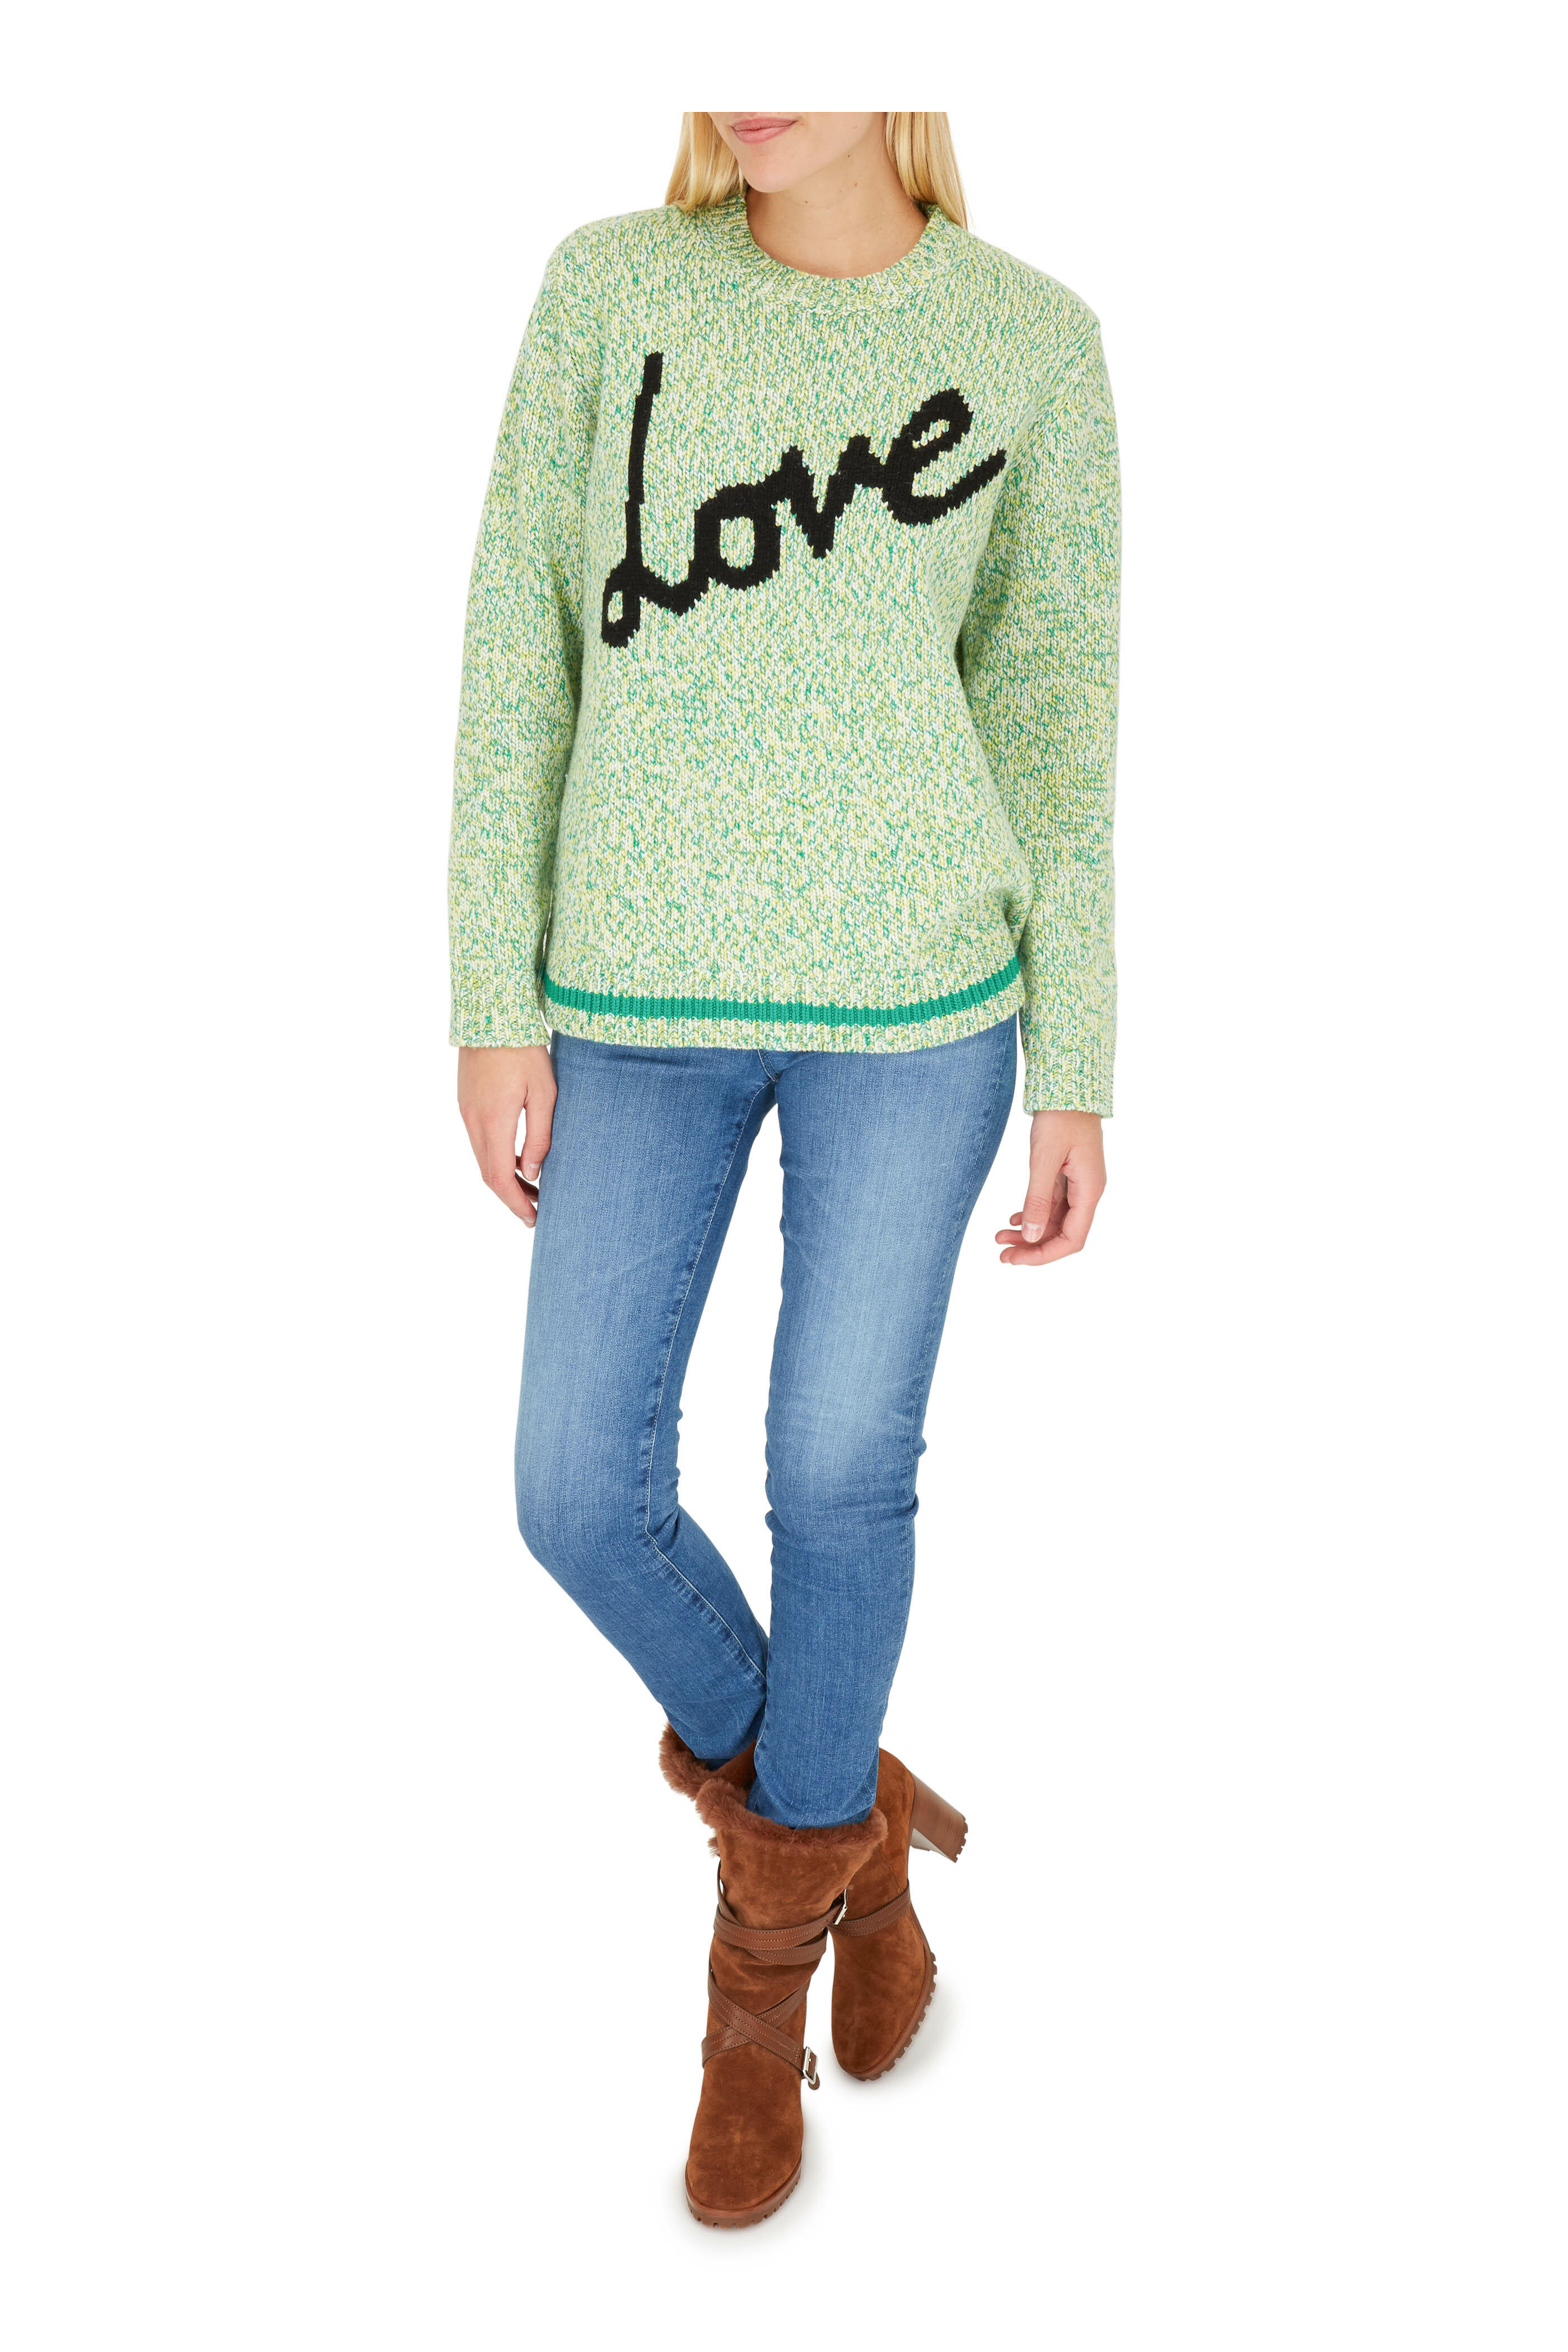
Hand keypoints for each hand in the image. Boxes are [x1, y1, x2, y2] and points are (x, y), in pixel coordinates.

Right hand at [458, 1044, 555, 1225]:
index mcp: (493, 1122)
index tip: (533, 1219)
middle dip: (512, 1196)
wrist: (492, 1014)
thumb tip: (532, 1173)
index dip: (515, 1203)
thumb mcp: (545, 1094)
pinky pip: (479, 1141)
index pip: (499, 1178)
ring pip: (482, 1158)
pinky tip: (517, 1158)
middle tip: (537, 1209)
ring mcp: (465, 1111)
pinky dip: (496, 1158)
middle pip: (488, 1173)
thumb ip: (540, 1137)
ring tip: (533, 1187)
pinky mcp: (465, 1102)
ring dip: (504, 1177)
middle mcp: (473, 1121)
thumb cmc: (525, 1050)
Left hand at [996, 1110, 1105, 1266]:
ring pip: (1055, 1220)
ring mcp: (1078, 1183)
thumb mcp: (1044, 1158)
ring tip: (1000, 1237)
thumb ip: (1038, 1199)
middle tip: (1001, 1255)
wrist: (1068, 1085)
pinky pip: (1052, 1204)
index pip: (1072, 1239)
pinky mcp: (1067, 1174)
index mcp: (1090, 1190)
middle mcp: (1087, 1191)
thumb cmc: (1061, 1117)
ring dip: (1030, 1232)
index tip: (1016, 1259)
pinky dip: (1033, 1214)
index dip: (1044, 1254)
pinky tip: (1014, 1218)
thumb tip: (1032, 1236)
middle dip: (1033, 1247)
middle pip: (1063, 1234)